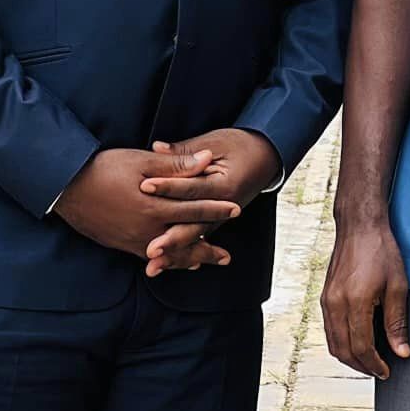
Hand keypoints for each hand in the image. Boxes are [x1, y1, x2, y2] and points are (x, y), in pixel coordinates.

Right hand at [52, 148, 241, 257]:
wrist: (66, 187)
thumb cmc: (104, 168)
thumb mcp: (143, 161)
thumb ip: (177, 165)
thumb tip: (207, 160)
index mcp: (154, 206)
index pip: (193, 208)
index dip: (216, 209)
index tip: (236, 209)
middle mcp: (145, 229)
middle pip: (184, 240)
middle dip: (207, 246)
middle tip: (227, 257)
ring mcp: (132, 240)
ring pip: (168, 255)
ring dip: (189, 258)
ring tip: (206, 263)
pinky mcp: (121, 244)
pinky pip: (150, 257)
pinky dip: (167, 261)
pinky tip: (176, 262)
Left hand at [140, 128, 282, 276]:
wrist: (265, 156)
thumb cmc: (238, 145)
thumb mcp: (214, 143)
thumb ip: (185, 151)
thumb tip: (157, 148)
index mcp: (225, 184)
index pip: (192, 187)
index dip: (168, 186)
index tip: (144, 186)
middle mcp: (225, 206)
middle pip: (194, 224)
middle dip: (171, 238)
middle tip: (150, 249)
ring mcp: (221, 217)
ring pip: (194, 239)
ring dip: (174, 254)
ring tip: (153, 266)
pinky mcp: (215, 222)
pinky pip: (197, 241)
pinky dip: (182, 256)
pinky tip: (164, 266)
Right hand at [321, 216, 409, 379]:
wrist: (359, 226)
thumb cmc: (381, 250)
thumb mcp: (397, 285)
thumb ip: (397, 322)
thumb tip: (402, 352)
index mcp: (354, 302)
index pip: (361, 347)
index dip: (374, 364)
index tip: (387, 372)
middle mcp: (335, 304)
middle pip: (343, 350)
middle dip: (361, 366)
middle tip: (379, 371)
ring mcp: (327, 300)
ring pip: (333, 343)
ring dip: (350, 357)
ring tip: (369, 361)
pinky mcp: (325, 297)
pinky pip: (330, 330)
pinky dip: (342, 343)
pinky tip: (357, 342)